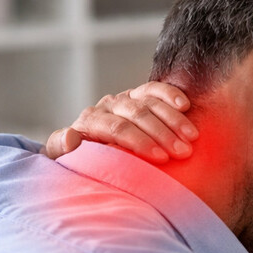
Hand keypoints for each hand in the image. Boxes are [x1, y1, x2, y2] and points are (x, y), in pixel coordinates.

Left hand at [45, 82, 198, 163]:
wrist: (86, 153)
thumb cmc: (80, 163)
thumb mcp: (63, 160)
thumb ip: (61, 149)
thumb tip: (71, 137)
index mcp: (89, 121)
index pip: (117, 128)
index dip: (140, 142)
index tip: (161, 159)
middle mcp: (107, 106)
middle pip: (137, 114)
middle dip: (163, 133)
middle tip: (183, 152)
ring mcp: (124, 99)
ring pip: (149, 101)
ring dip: (173, 119)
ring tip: (192, 138)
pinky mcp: (139, 95)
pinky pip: (155, 89)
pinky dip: (171, 94)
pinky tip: (186, 105)